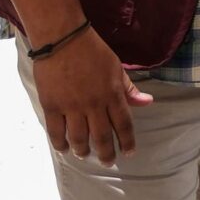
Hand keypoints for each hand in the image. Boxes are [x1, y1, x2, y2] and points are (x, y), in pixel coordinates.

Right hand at [31, 27, 153, 164]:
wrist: (62, 38)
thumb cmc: (92, 50)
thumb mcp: (116, 66)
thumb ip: (129, 89)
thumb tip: (148, 102)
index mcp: (112, 94)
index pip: (123, 125)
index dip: (127, 142)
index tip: (129, 152)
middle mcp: (93, 104)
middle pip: (102, 137)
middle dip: (106, 154)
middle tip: (107, 162)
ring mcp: (71, 106)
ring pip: (79, 138)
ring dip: (83, 150)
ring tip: (85, 154)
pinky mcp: (51, 106)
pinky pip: (56, 132)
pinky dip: (60, 144)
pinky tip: (64, 149)